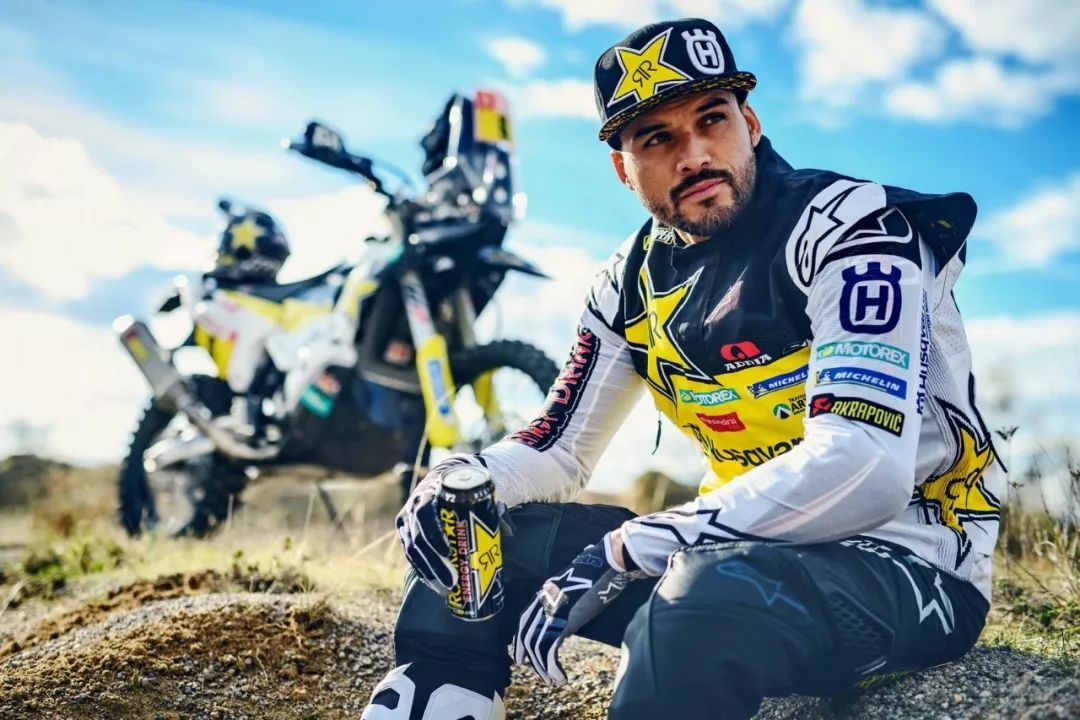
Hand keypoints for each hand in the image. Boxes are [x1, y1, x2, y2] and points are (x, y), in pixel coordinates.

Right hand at [394, 454, 481, 593]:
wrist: (441, 478)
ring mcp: (406, 521)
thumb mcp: (472, 491)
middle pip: (418, 539)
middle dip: (434, 563)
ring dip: (429, 573)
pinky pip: (411, 556)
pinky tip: (434, 585)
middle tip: (452, 581)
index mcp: (429, 493)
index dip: (434, 534)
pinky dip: (422, 571)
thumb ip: (489, 508)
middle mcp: (413, 507)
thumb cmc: (461, 489)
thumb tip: (509, 532)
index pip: (425, 514)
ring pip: (412, 551)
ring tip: (445, 590)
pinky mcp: (405, 533)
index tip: (449, 552)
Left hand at [513, 533, 642, 684]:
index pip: (525, 619)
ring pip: (537, 644)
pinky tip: (560, 676)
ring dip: (542, 666)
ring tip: (551, 679)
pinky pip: (551, 648)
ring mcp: (554, 610)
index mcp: (546, 592)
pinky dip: (553, 666)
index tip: (521, 653)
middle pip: (527, 633)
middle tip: (530, 669)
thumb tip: (573, 603)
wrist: (608, 561)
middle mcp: (544, 601)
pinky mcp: (566, 620)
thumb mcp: (576, 583)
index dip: (521, 638)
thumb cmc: (598, 570)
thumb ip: (569, 595)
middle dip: (528, 655)